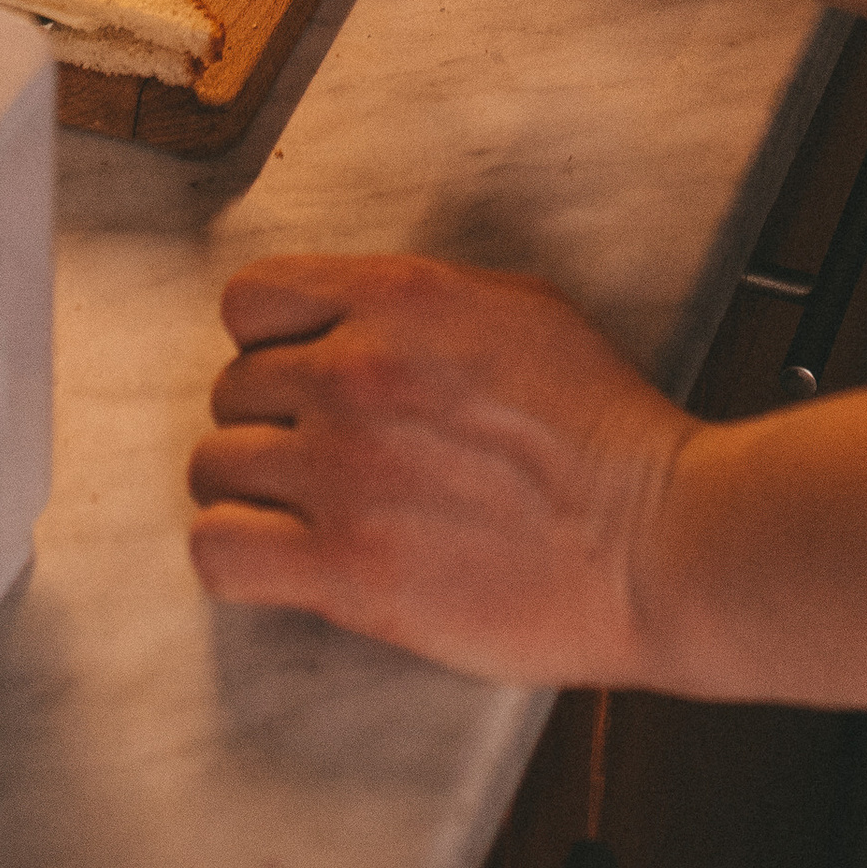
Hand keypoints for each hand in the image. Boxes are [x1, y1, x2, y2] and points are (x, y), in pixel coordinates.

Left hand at [188, 253, 692, 684]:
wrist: (653, 537)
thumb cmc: (602, 427)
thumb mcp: (519, 309)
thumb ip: (417, 306)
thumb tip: (351, 317)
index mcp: (399, 298)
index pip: (252, 299)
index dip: (270, 339)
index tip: (299, 370)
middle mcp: (355, 372)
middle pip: (231, 389)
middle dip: (269, 421)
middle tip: (318, 455)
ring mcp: (342, 471)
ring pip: (213, 467)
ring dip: (249, 489)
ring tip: (299, 511)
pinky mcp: (344, 569)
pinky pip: (219, 551)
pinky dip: (236, 555)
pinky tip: (282, 560)